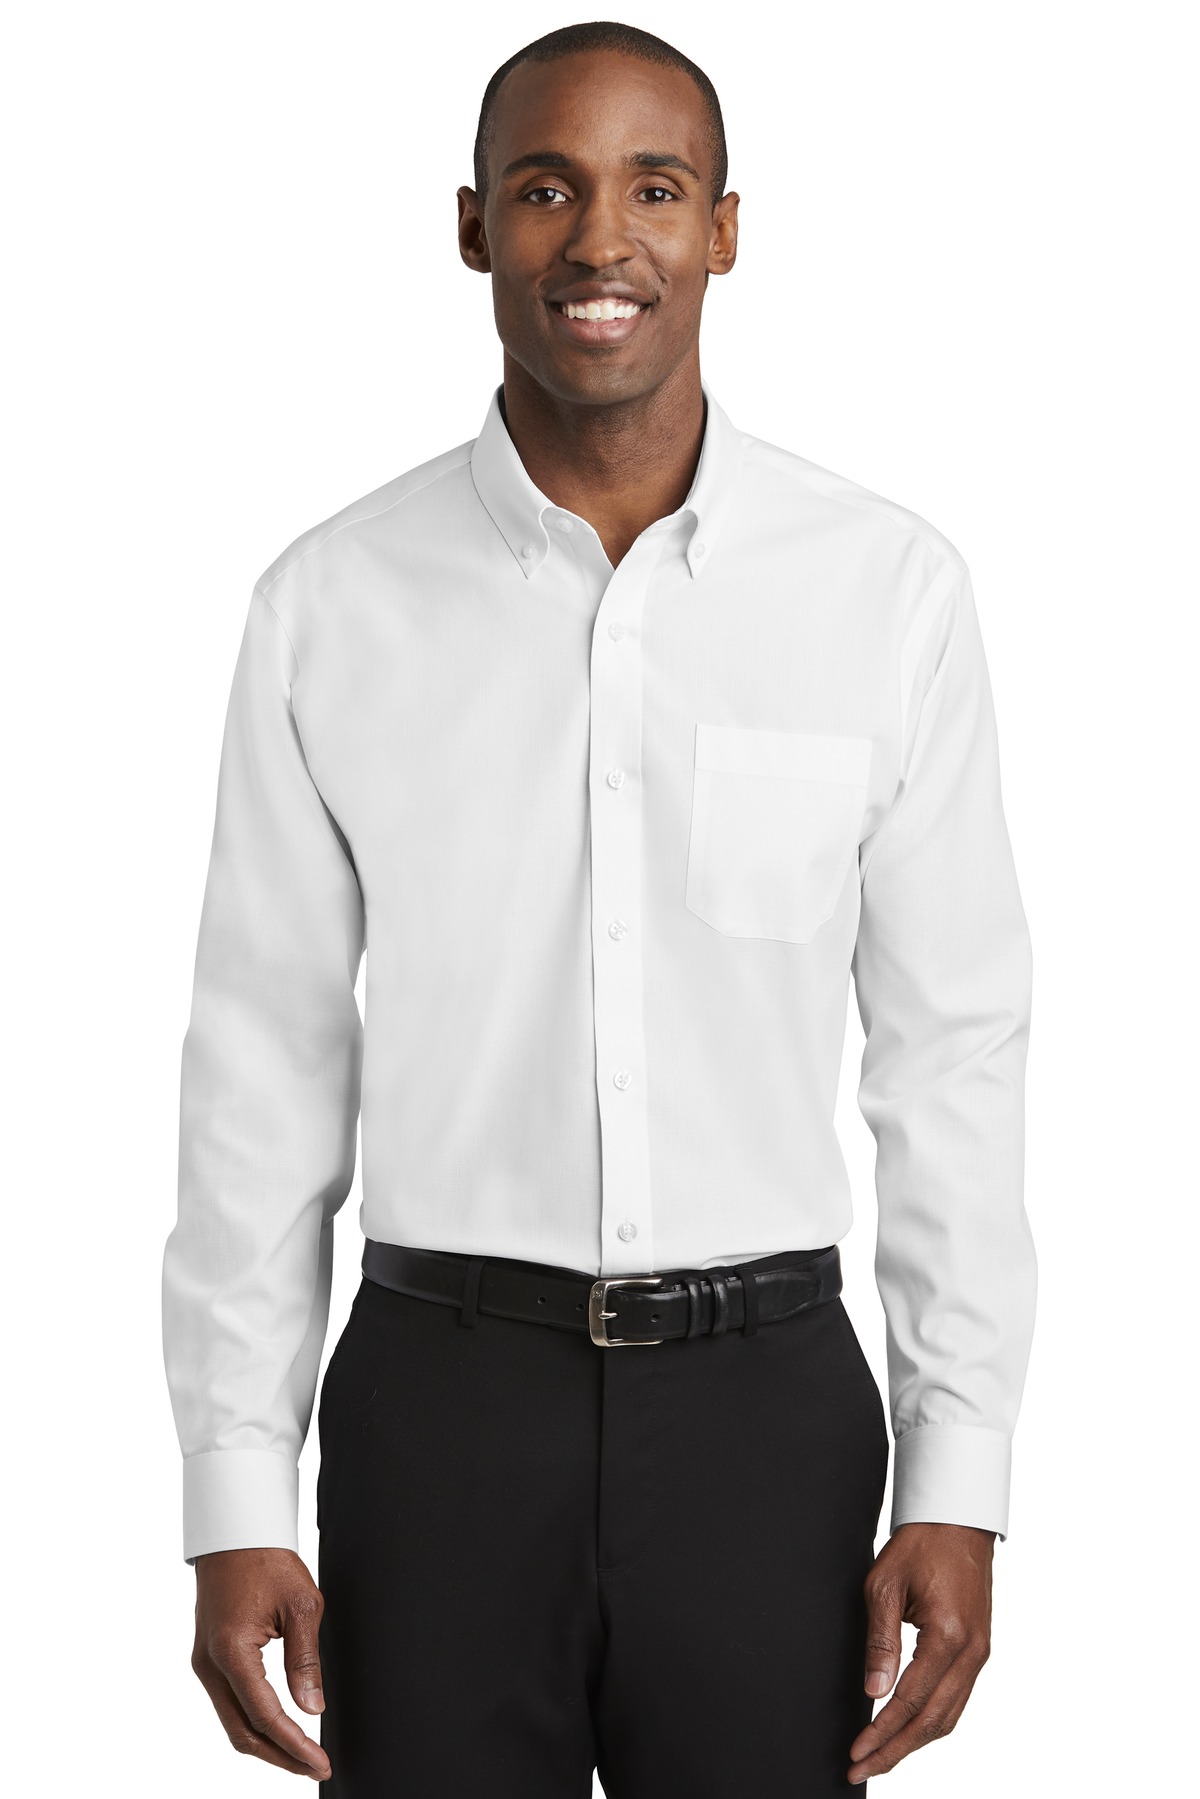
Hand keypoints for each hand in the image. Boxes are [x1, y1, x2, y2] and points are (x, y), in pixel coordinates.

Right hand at [191, 1547, 330, 1780]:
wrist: (235, 1533)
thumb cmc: (267, 1560)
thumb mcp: (300, 1605)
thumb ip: (305, 1660)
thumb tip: (312, 1708)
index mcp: (230, 1652)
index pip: (264, 1716)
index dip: (294, 1745)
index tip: (320, 1762)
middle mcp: (209, 1664)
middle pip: (242, 1732)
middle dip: (280, 1757)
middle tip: (314, 1768)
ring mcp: (204, 1663)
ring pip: (232, 1722)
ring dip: (266, 1744)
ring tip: (301, 1756)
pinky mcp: (207, 1658)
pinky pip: (228, 1703)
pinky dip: (253, 1723)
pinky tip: (278, 1728)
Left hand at [847, 1521, 993, 1783]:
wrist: (958, 1518)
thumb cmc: (920, 1542)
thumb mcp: (884, 1583)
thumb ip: (880, 1640)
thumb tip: (873, 1690)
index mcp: (949, 1637)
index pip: (910, 1702)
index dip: (881, 1733)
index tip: (856, 1753)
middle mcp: (972, 1653)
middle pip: (933, 1722)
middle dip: (896, 1751)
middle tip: (862, 1768)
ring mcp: (980, 1654)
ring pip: (949, 1717)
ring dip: (914, 1742)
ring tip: (881, 1757)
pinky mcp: (979, 1650)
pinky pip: (956, 1699)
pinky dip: (931, 1721)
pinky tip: (908, 1729)